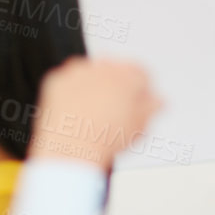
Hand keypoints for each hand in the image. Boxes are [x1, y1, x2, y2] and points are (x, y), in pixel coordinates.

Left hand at [28, 57, 161, 169]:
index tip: (139, 100)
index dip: (141, 89)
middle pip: (114, 70)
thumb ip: (152, 107)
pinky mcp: (56, 80)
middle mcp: (102, 67)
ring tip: (94, 113)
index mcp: (128, 74)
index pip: (140, 72)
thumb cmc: (107, 139)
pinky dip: (71, 93)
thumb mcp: (141, 125)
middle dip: (116, 86)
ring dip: (93, 86)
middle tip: (115, 110)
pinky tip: (75, 112)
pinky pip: (67, 82)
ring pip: (90, 73)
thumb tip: (157, 101)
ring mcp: (77, 71)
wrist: (72, 147)